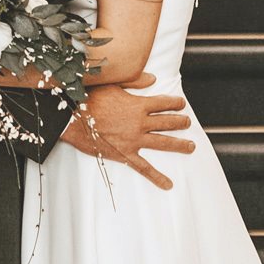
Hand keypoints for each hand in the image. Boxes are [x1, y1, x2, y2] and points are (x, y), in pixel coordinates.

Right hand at [61, 75, 193, 190]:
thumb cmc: (89, 98)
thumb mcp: (113, 83)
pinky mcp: (125, 154)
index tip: (181, 104)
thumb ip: (135, 80)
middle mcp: (140, 123)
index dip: (175, 103)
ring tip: (191, 147)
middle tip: (188, 122)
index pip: (164, 103)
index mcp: (138, 105)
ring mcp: (134, 140)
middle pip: (168, 122)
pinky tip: (168, 184)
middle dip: (181, 122)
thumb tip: (154, 79)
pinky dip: (157, 177)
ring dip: (179, 145)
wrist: (72, 118)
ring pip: (163, 143)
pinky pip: (144, 168)